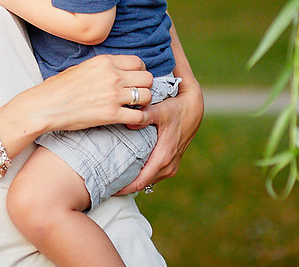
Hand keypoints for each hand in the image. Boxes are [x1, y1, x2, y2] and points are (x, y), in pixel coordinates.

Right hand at [3, 55, 154, 135]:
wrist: (45, 106)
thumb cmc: (58, 87)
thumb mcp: (81, 67)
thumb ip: (102, 67)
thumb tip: (116, 70)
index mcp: (105, 61)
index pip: (138, 62)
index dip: (140, 71)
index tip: (136, 79)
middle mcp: (112, 76)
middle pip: (147, 78)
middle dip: (145, 86)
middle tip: (138, 93)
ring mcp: (113, 95)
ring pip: (147, 96)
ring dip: (144, 102)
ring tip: (135, 106)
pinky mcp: (111, 114)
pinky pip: (140, 115)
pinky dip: (140, 118)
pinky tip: (132, 119)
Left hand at [114, 77, 203, 195]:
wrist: (193, 109)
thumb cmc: (176, 109)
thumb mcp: (161, 111)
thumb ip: (145, 116)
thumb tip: (129, 122)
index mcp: (163, 157)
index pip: (141, 181)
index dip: (124, 188)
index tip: (109, 190)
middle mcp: (168, 166)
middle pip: (143, 183)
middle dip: (125, 186)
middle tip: (105, 183)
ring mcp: (171, 166)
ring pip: (149, 180)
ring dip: (134, 181)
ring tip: (114, 178)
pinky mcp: (171, 163)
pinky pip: (154, 174)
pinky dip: (142, 175)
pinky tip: (129, 170)